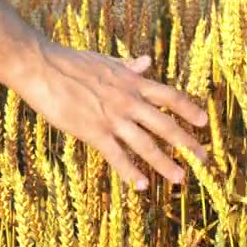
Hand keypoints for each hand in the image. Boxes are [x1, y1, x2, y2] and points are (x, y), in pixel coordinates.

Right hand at [15, 41, 207, 189]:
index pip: (169, 97)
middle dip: (187, 143)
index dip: (189, 109)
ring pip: (146, 144)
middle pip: (165, 125)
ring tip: (180, 178)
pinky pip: (117, 155)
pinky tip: (143, 185)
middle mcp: (128, 101)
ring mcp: (112, 117)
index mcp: (132, 82)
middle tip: (204, 159)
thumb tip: (146, 61)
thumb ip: (127, 66)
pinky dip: (131, 171)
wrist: (42, 67)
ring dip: (165, 163)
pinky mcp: (93, 131)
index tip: (203, 122)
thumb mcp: (104, 61)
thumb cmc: (70, 62)